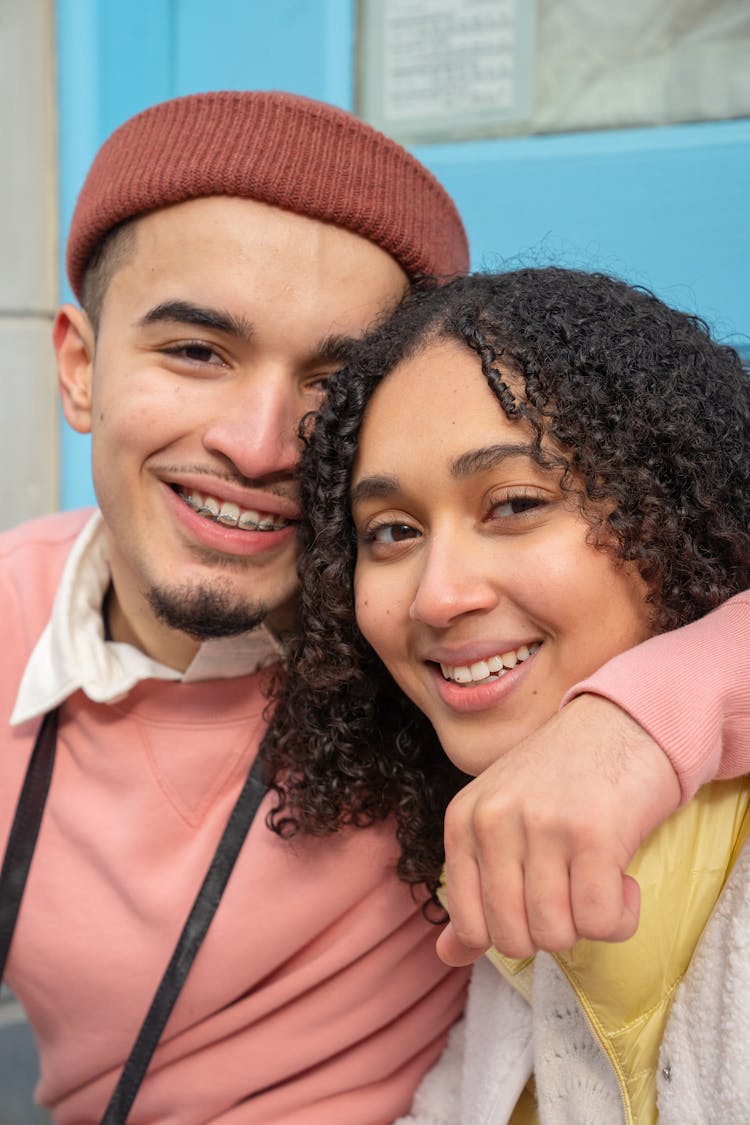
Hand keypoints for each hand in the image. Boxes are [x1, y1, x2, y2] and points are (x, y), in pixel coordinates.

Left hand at [436, 694, 681, 963]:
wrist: (623, 721)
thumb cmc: (562, 780)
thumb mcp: (502, 822)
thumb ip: (474, 886)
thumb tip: (445, 956)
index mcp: (463, 820)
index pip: (470, 926)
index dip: (512, 931)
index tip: (540, 898)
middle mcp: (493, 821)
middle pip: (514, 938)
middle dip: (553, 930)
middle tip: (574, 887)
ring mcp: (541, 825)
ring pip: (557, 934)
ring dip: (588, 922)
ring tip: (598, 878)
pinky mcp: (593, 833)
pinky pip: (601, 921)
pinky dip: (621, 916)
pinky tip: (624, 879)